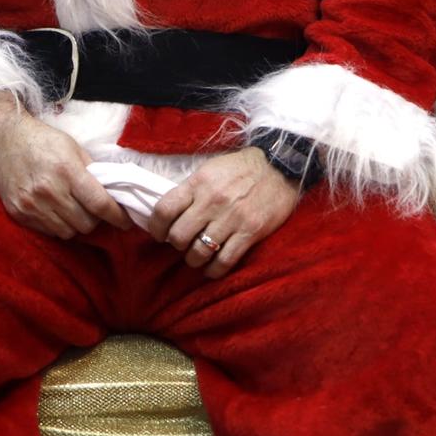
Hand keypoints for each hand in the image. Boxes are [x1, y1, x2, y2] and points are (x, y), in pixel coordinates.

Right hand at [0, 95, 129, 239]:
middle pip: (86, 224)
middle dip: (95, 219)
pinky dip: (57, 225)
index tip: (126, 221)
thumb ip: (91, 171)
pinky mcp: (19, 213)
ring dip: (75, 224)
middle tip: (93, 209)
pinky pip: (48, 231)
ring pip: (68, 232)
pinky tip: (55, 210)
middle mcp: (49, 191)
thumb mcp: (72, 147)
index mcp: (67, 171)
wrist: (1, 138)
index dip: (117, 216)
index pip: (100, 204)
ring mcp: (32, 205)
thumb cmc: (40, 139)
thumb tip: (110, 192)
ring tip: (73, 209)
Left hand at [146, 148, 299, 279]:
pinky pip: (224, 261)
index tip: (159, 234)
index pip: (164, 210)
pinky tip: (212, 268)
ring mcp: (231, 218)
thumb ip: (190, 190)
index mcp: (198, 183)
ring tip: (196, 257)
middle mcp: (211, 201)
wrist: (280, 166)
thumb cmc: (241, 168)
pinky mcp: (250, 232)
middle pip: (179, 236)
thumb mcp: (210, 169)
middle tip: (181, 244)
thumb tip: (171, 214)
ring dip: (193, 259)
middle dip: (176, 245)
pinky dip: (214, 270)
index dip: (155, 227)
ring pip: (199, 252)